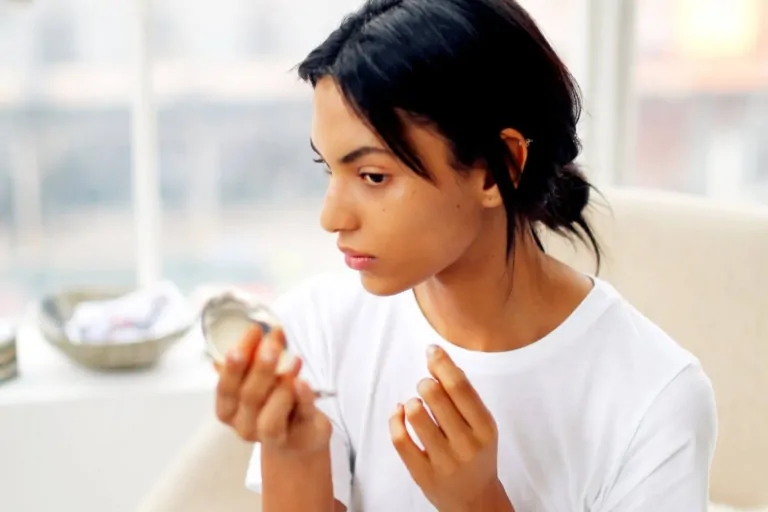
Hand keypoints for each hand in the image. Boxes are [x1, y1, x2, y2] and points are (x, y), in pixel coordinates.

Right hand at [214, 325, 331, 455]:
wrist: (298, 435)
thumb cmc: (273, 399)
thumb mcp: (257, 378)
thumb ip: (252, 357)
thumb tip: (252, 327)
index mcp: (229, 410)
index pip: (226, 387)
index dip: (236, 361)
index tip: (252, 331)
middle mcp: (245, 426)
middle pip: (248, 398)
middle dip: (260, 366)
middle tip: (272, 342)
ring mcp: (273, 437)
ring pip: (270, 418)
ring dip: (281, 385)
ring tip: (293, 359)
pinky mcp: (301, 435)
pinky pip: (301, 416)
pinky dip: (303, 397)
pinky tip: (304, 381)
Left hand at [389, 344, 513, 511]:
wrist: (475, 500)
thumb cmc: (476, 454)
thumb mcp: (481, 425)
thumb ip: (464, 396)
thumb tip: (439, 360)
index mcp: (485, 427)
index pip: (460, 386)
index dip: (442, 363)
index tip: (431, 350)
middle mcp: (466, 444)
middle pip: (435, 395)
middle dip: (425, 383)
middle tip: (425, 387)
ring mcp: (444, 461)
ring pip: (415, 414)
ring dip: (411, 402)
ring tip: (416, 406)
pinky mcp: (422, 474)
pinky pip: (399, 438)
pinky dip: (395, 419)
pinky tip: (400, 414)